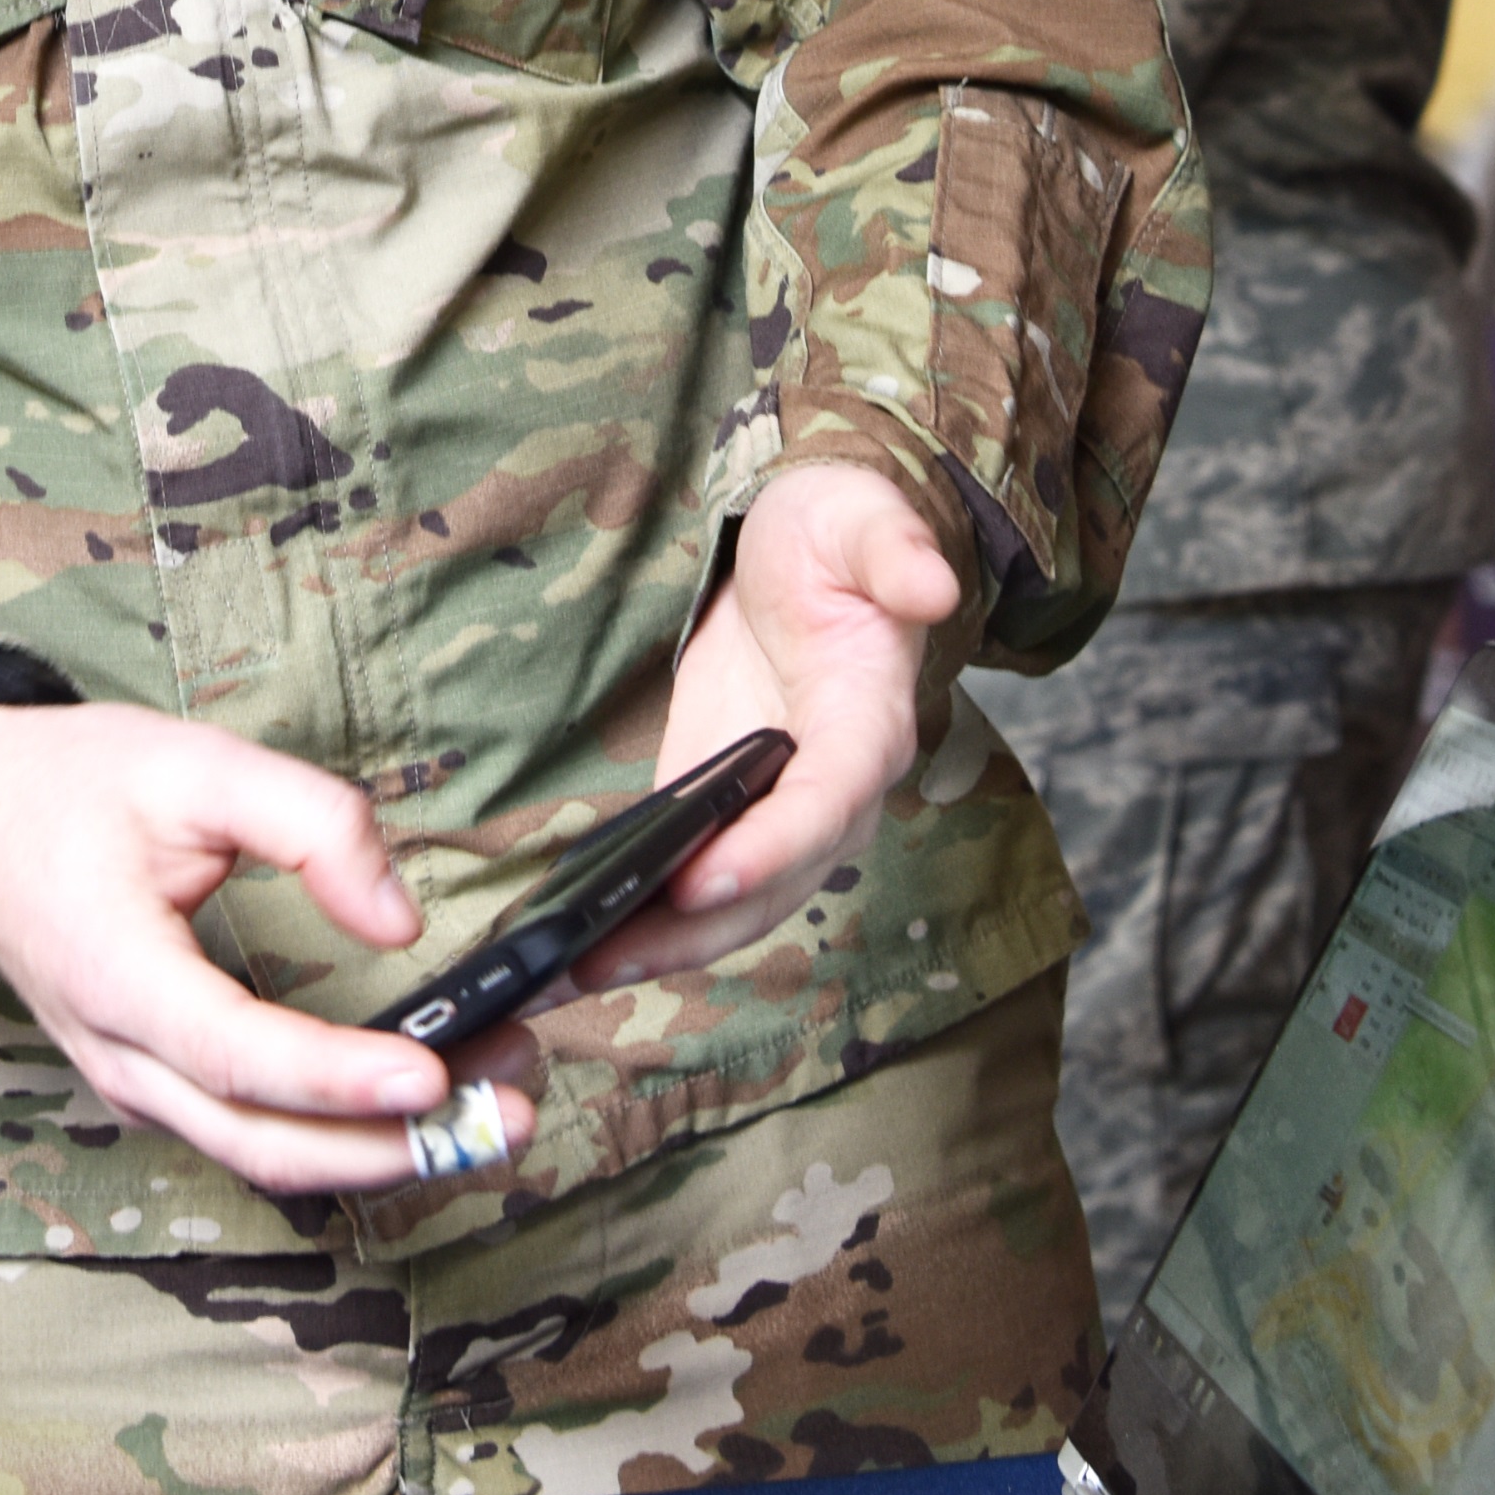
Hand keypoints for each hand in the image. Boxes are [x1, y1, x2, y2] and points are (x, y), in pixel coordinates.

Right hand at [0, 699, 493, 1193]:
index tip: (434, 1072)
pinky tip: (415, 1109)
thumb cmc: (66, 786)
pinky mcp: (152, 1082)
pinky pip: (246, 1136)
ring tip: (489, 1114)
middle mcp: (119, 1054)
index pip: (239, 1055)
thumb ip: (308, 821)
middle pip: (261, 1144)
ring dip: (379, 1152)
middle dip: (392, 1149)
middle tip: (505, 1117)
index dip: (339, 1078)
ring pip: (259, 1158)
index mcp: (116, 974)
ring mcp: (130, 1082)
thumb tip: (398, 917)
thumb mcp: (190, 763)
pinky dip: (337, 1136)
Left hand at [574, 461, 968, 995]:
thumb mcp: (864, 521)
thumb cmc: (837, 538)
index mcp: (869, 726)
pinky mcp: (723, 813)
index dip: (771, 848)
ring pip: (730, 906)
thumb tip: (929, 586)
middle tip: (602, 957)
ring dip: (656, 946)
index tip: (702, 878)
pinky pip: (688, 884)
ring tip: (565, 972)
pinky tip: (569, 944)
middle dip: (692, 930)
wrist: (808, 553)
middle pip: (772, 885)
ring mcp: (776, 815)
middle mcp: (832, 793)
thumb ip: (897, 553)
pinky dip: (637, 920)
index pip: (827, 804)